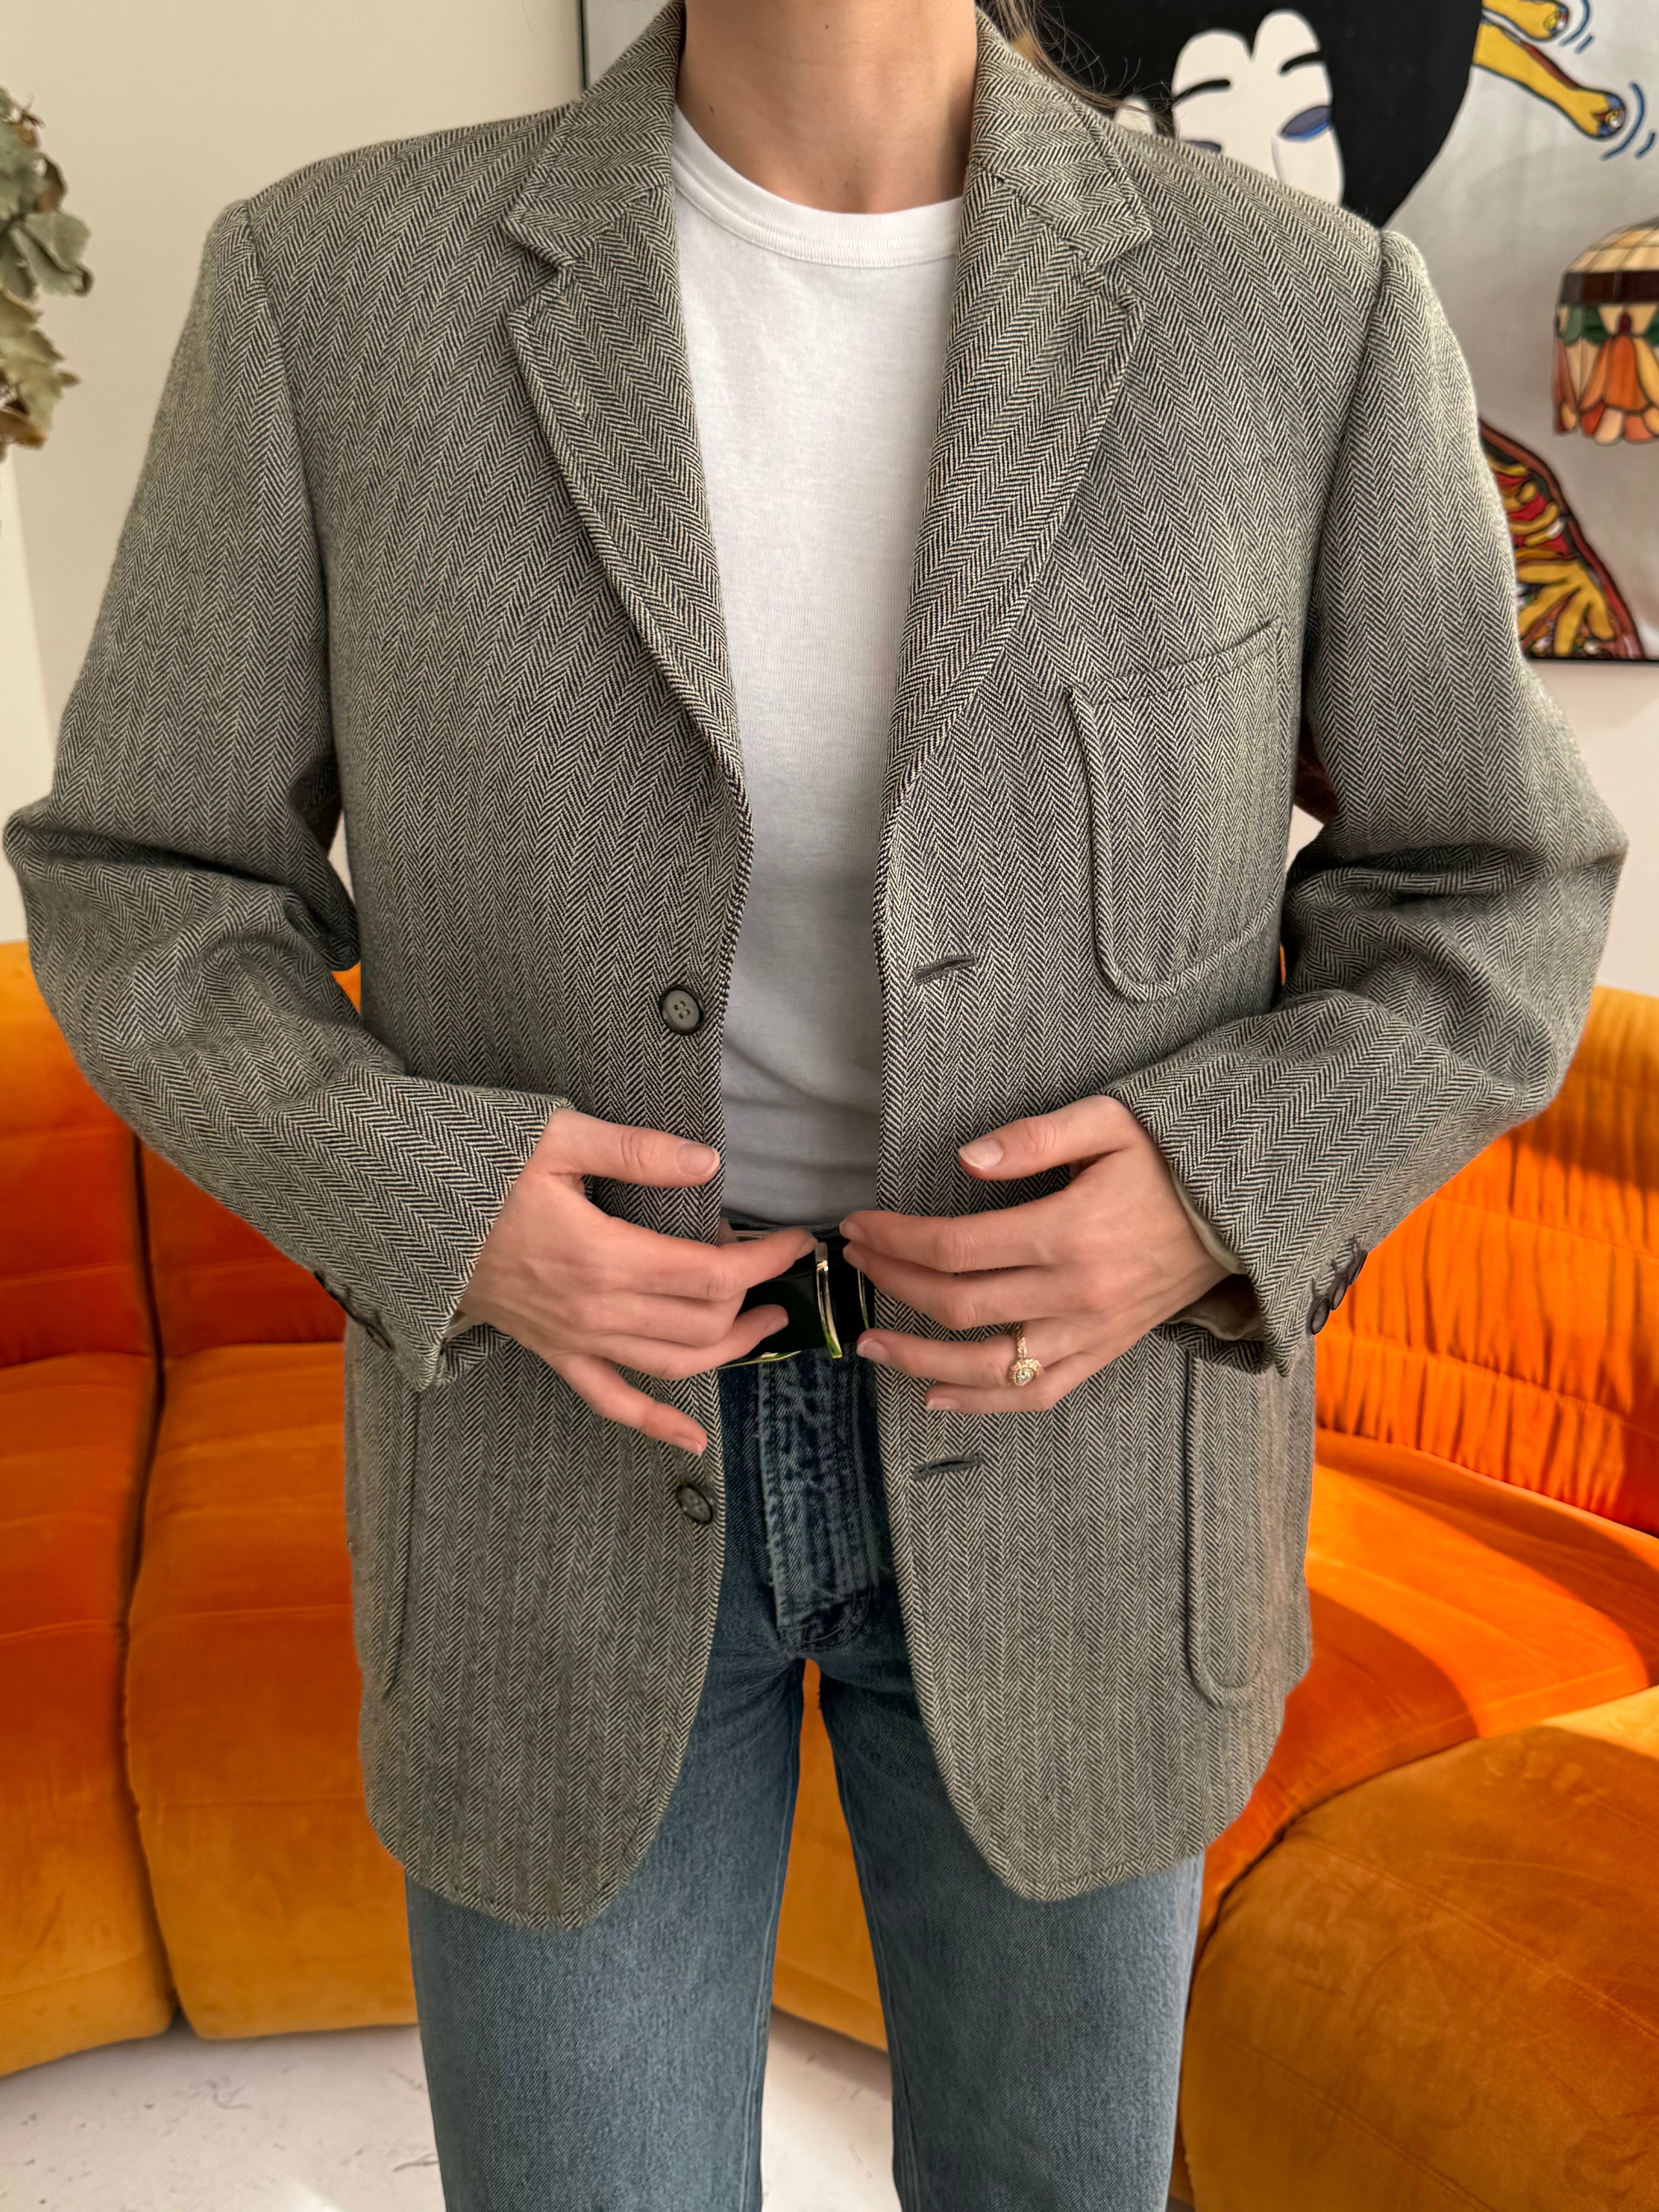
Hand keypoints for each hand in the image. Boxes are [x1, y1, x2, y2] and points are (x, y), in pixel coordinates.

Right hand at [456, 1108, 815, 1454]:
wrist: (409, 1216)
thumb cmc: (479, 1169)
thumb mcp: (557, 1138)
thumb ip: (637, 1152)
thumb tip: (707, 1162)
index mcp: (602, 1256)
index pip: (710, 1274)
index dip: (763, 1262)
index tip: (794, 1242)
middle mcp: (593, 1309)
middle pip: (701, 1322)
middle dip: (753, 1299)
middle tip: (775, 1269)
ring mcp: (574, 1339)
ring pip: (673, 1365)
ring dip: (729, 1351)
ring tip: (766, 1325)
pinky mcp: (555, 1353)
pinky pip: (610, 1402)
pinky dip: (655, 1425)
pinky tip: (693, 1440)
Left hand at [839, 1095, 1228, 1412]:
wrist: (1239, 1211)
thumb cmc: (1168, 1159)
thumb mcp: (1109, 1122)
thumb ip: (1035, 1138)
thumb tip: (965, 1157)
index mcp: (1068, 1231)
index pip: (955, 1246)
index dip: (896, 1239)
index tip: (860, 1225)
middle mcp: (1075, 1292)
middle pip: (958, 1303)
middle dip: (893, 1284)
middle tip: (856, 1263)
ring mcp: (1089, 1332)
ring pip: (988, 1365)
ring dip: (918, 1360)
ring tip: (867, 1345)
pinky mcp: (1103, 1352)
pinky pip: (1036, 1392)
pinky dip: (982, 1403)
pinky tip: (936, 1397)